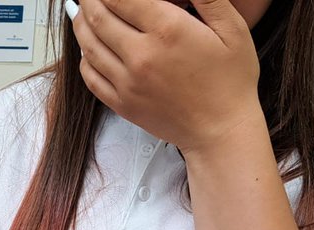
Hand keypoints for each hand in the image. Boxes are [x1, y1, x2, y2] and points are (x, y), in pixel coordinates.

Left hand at [66, 0, 261, 154]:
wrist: (219, 132)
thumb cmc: (230, 81)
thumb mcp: (232, 30)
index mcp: (167, 30)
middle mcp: (141, 55)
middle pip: (99, 18)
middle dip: (89, 1)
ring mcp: (127, 82)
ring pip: (89, 47)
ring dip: (80, 25)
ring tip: (80, 13)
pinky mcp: (122, 104)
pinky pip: (90, 77)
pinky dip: (84, 59)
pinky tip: (87, 49)